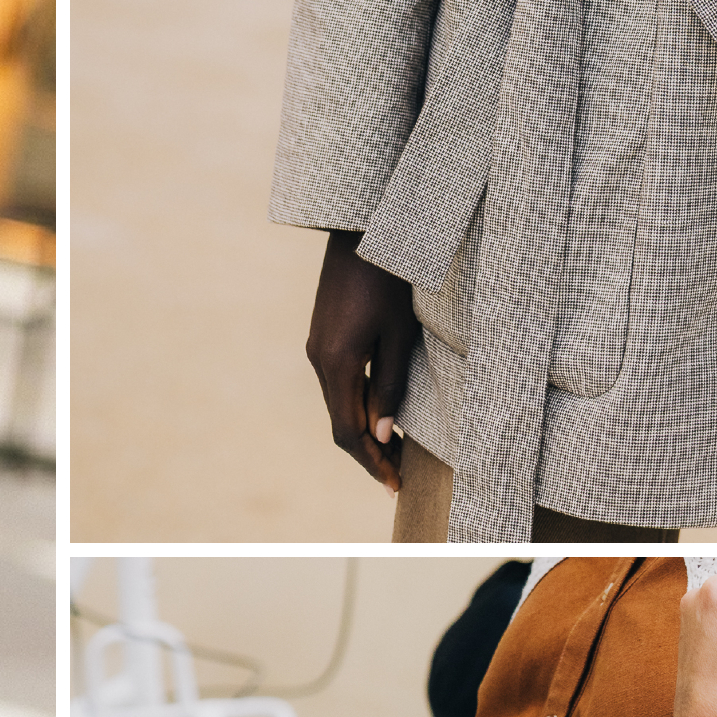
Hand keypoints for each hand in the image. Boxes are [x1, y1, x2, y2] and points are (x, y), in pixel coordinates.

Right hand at [305, 233, 418, 488]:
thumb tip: (382, 431)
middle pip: (339, 423)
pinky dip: (356, 406)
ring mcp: (317, 348)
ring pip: (337, 404)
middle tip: (399, 473)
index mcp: (337, 363)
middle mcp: (319, 360)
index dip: (371, 462)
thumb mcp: (399, 336)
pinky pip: (336, 383)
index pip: (348, 432)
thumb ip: (389, 386)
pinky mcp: (322, 337)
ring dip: (363, 430)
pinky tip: (379, 410)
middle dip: (368, 452)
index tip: (395, 483)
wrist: (360, 234)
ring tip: (395, 448)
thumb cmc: (389, 280)